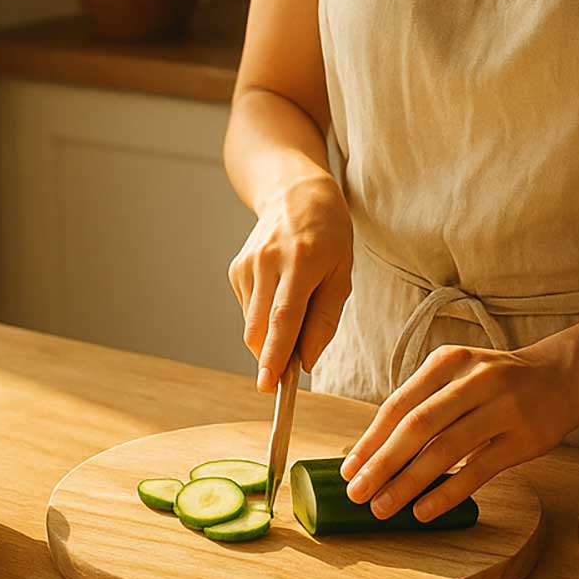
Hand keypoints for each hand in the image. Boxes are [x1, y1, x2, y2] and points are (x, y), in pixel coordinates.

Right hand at [227, 174, 352, 391]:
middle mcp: (268, 261)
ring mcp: (247, 264)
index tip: (268, 384)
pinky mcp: (236, 269)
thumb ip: (325, 320)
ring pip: (252, 324)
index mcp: (301, 260)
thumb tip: (306, 362)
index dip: (275, 354)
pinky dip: (264, 317)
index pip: (283, 317)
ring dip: (271, 336)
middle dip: (270, 358)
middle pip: (260, 328)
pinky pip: (249, 311)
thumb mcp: (342, 274)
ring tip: (296, 309)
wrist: (295, 194)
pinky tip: (280, 293)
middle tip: (289, 371)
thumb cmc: (328, 235)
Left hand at [339, 341, 578, 522]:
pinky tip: (424, 511)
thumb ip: (426, 403)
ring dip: (409, 483)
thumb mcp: (461, 374)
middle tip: (357, 494)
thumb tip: (376, 452)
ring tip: (384, 507)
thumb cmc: (499, 381)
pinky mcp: (523, 438)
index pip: (399, 404)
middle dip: (382, 463)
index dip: (370, 440)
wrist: (564, 375)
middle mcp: (473, 380)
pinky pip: (477, 470)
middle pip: (417, 426)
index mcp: (448, 361)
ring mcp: (501, 409)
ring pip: (445, 450)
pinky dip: (447, 492)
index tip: (348, 469)